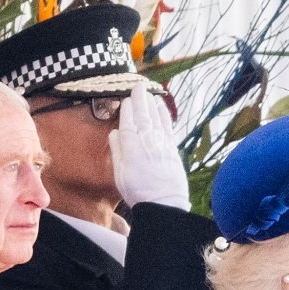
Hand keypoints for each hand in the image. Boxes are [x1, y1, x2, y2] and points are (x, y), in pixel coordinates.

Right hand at [109, 83, 190, 209]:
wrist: (164, 204)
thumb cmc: (139, 192)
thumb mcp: (120, 173)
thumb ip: (117, 150)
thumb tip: (115, 133)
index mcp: (131, 146)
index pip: (127, 121)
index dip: (126, 109)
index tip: (125, 98)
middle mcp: (147, 140)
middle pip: (142, 115)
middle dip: (140, 99)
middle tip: (138, 86)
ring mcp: (162, 143)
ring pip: (156, 118)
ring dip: (152, 104)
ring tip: (149, 93)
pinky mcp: (173, 149)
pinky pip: (168, 126)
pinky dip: (165, 114)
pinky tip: (162, 107)